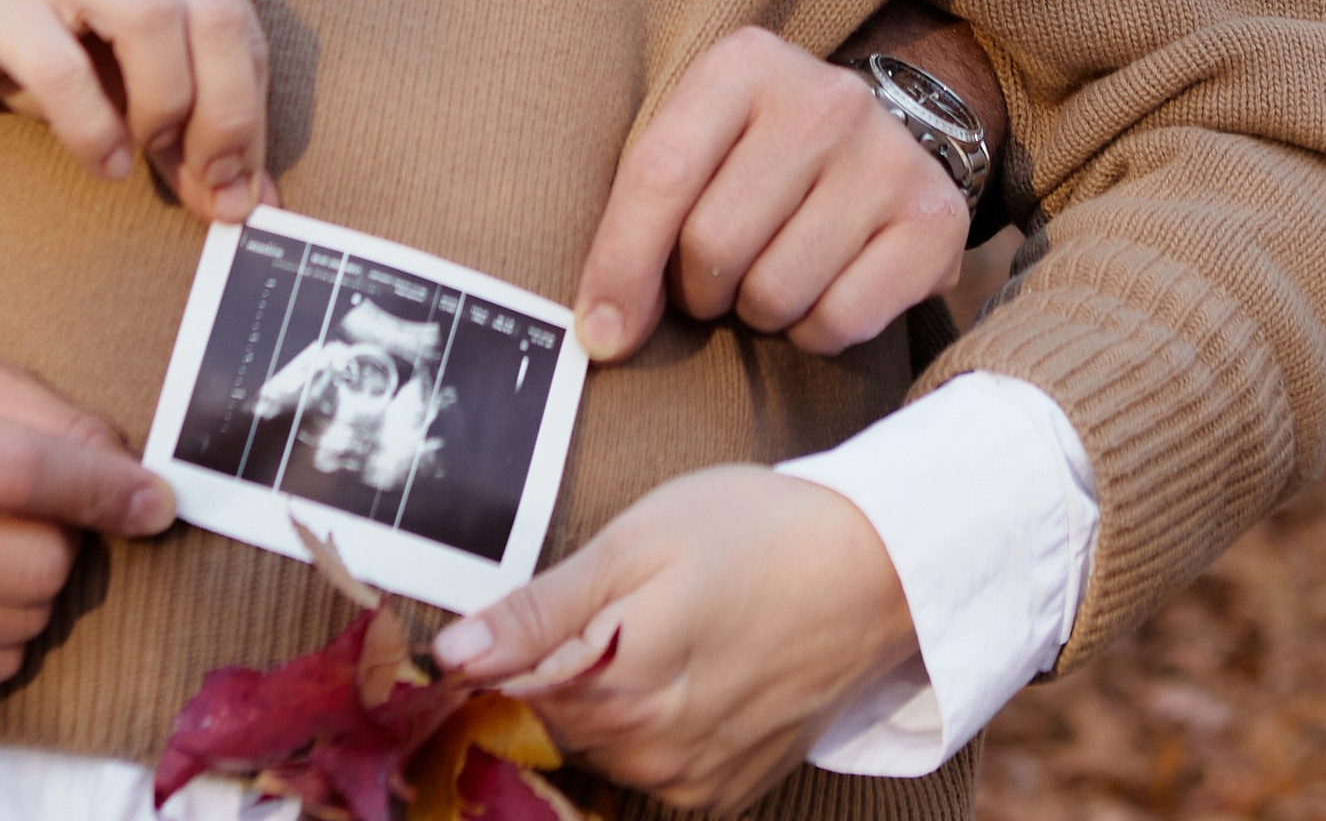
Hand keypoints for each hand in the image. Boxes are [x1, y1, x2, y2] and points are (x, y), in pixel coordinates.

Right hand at [0, 0, 269, 223]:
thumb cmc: (27, 22)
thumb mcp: (114, 56)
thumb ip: (179, 110)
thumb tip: (240, 195)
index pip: (240, 22)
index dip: (252, 114)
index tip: (247, 187)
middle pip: (216, 15)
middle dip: (228, 116)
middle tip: (213, 185)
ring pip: (153, 22)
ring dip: (165, 108)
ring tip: (142, 154)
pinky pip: (64, 67)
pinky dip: (93, 127)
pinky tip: (99, 161)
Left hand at [432, 467, 915, 812]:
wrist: (874, 570)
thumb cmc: (755, 534)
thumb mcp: (635, 544)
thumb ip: (539, 610)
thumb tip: (451, 655)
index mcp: (620, 687)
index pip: (510, 692)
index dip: (503, 648)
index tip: (521, 613)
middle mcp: (653, 753)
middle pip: (552, 720)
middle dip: (554, 667)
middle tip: (611, 602)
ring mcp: (693, 780)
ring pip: (598, 746)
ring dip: (600, 697)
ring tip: (655, 628)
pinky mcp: (725, 791)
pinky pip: (649, 767)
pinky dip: (645, 724)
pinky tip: (681, 669)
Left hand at [575, 28, 967, 362]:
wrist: (883, 136)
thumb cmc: (756, 154)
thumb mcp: (694, 142)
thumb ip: (637, 214)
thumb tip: (600, 332)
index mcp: (746, 63)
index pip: (662, 173)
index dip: (619, 265)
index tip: (599, 333)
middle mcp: (826, 99)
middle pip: (715, 244)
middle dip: (697, 287)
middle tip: (712, 276)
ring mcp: (889, 156)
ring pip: (777, 294)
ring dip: (756, 310)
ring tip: (768, 273)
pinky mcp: (937, 220)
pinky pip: (841, 322)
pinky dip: (814, 331)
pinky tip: (820, 290)